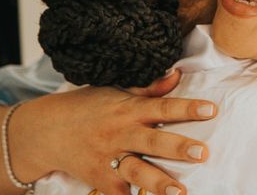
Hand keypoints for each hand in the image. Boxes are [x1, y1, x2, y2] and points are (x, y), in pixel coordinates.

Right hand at [9, 70, 215, 194]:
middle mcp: (121, 134)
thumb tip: (178, 74)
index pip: (163, 106)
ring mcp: (109, 159)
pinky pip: (117, 194)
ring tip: (180, 192)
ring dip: (158, 183)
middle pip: (152, 141)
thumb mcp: (116, 91)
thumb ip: (149, 88)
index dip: (187, 108)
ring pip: (136, 172)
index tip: (211, 109)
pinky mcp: (99, 179)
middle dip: (178, 148)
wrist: (46, 131)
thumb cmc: (88, 106)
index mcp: (129, 110)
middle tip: (203, 153)